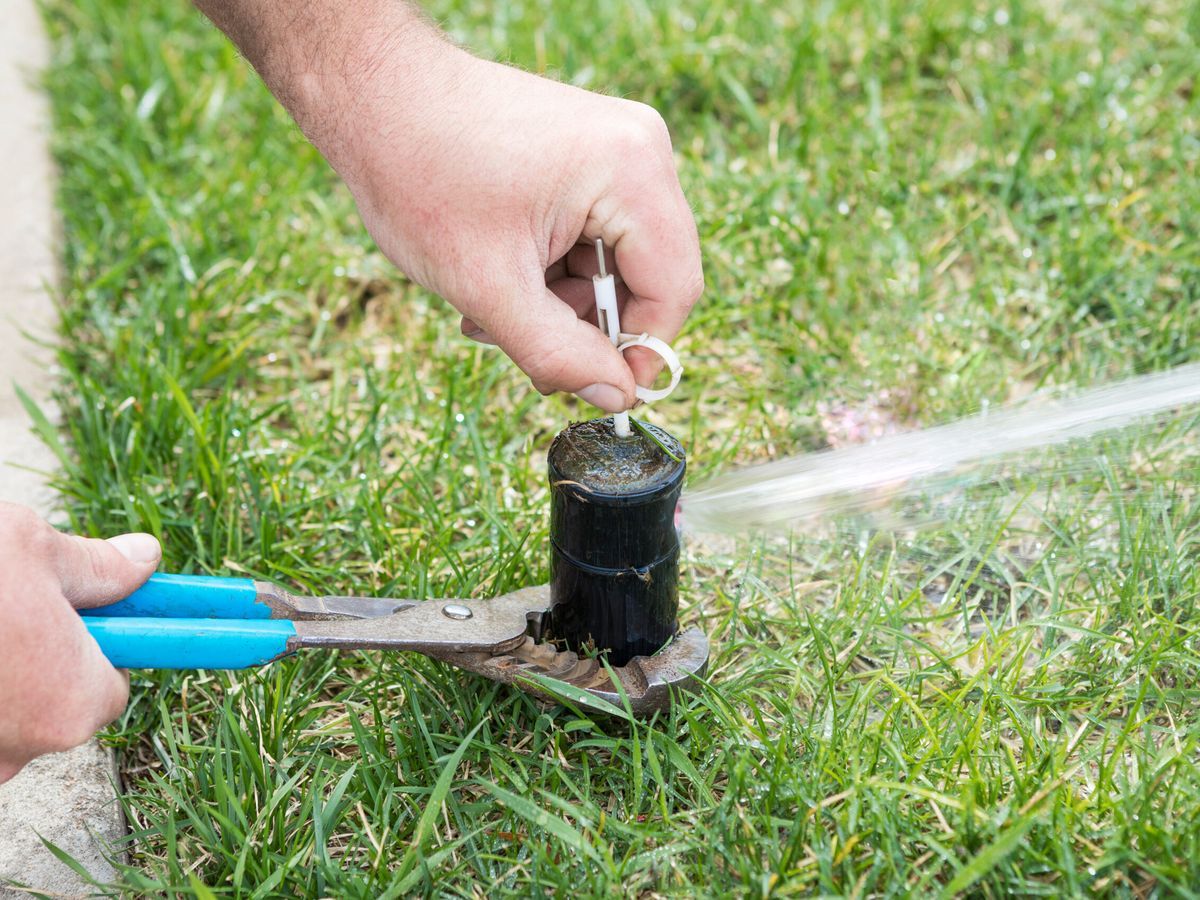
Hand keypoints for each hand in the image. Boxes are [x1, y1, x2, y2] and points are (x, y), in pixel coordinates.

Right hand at [0, 503, 159, 783]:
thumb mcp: (37, 551)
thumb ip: (99, 568)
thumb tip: (144, 559)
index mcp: (72, 706)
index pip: (110, 687)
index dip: (95, 646)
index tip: (75, 615)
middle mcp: (16, 753)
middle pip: (47, 708)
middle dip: (31, 662)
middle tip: (5, 607)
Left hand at [197, 2, 702, 412]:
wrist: (374, 95)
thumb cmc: (420, 174)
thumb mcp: (488, 286)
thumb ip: (558, 353)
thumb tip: (617, 398)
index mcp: (632, 172)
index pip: (673, 289)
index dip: (641, 352)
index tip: (596, 390)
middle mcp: (640, 151)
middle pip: (647, 276)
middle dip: (584, 325)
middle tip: (522, 351)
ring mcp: (617, 147)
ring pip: (615, 263)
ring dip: (558, 303)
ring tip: (489, 311)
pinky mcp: (590, 152)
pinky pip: (595, 235)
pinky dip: (551, 269)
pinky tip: (498, 275)